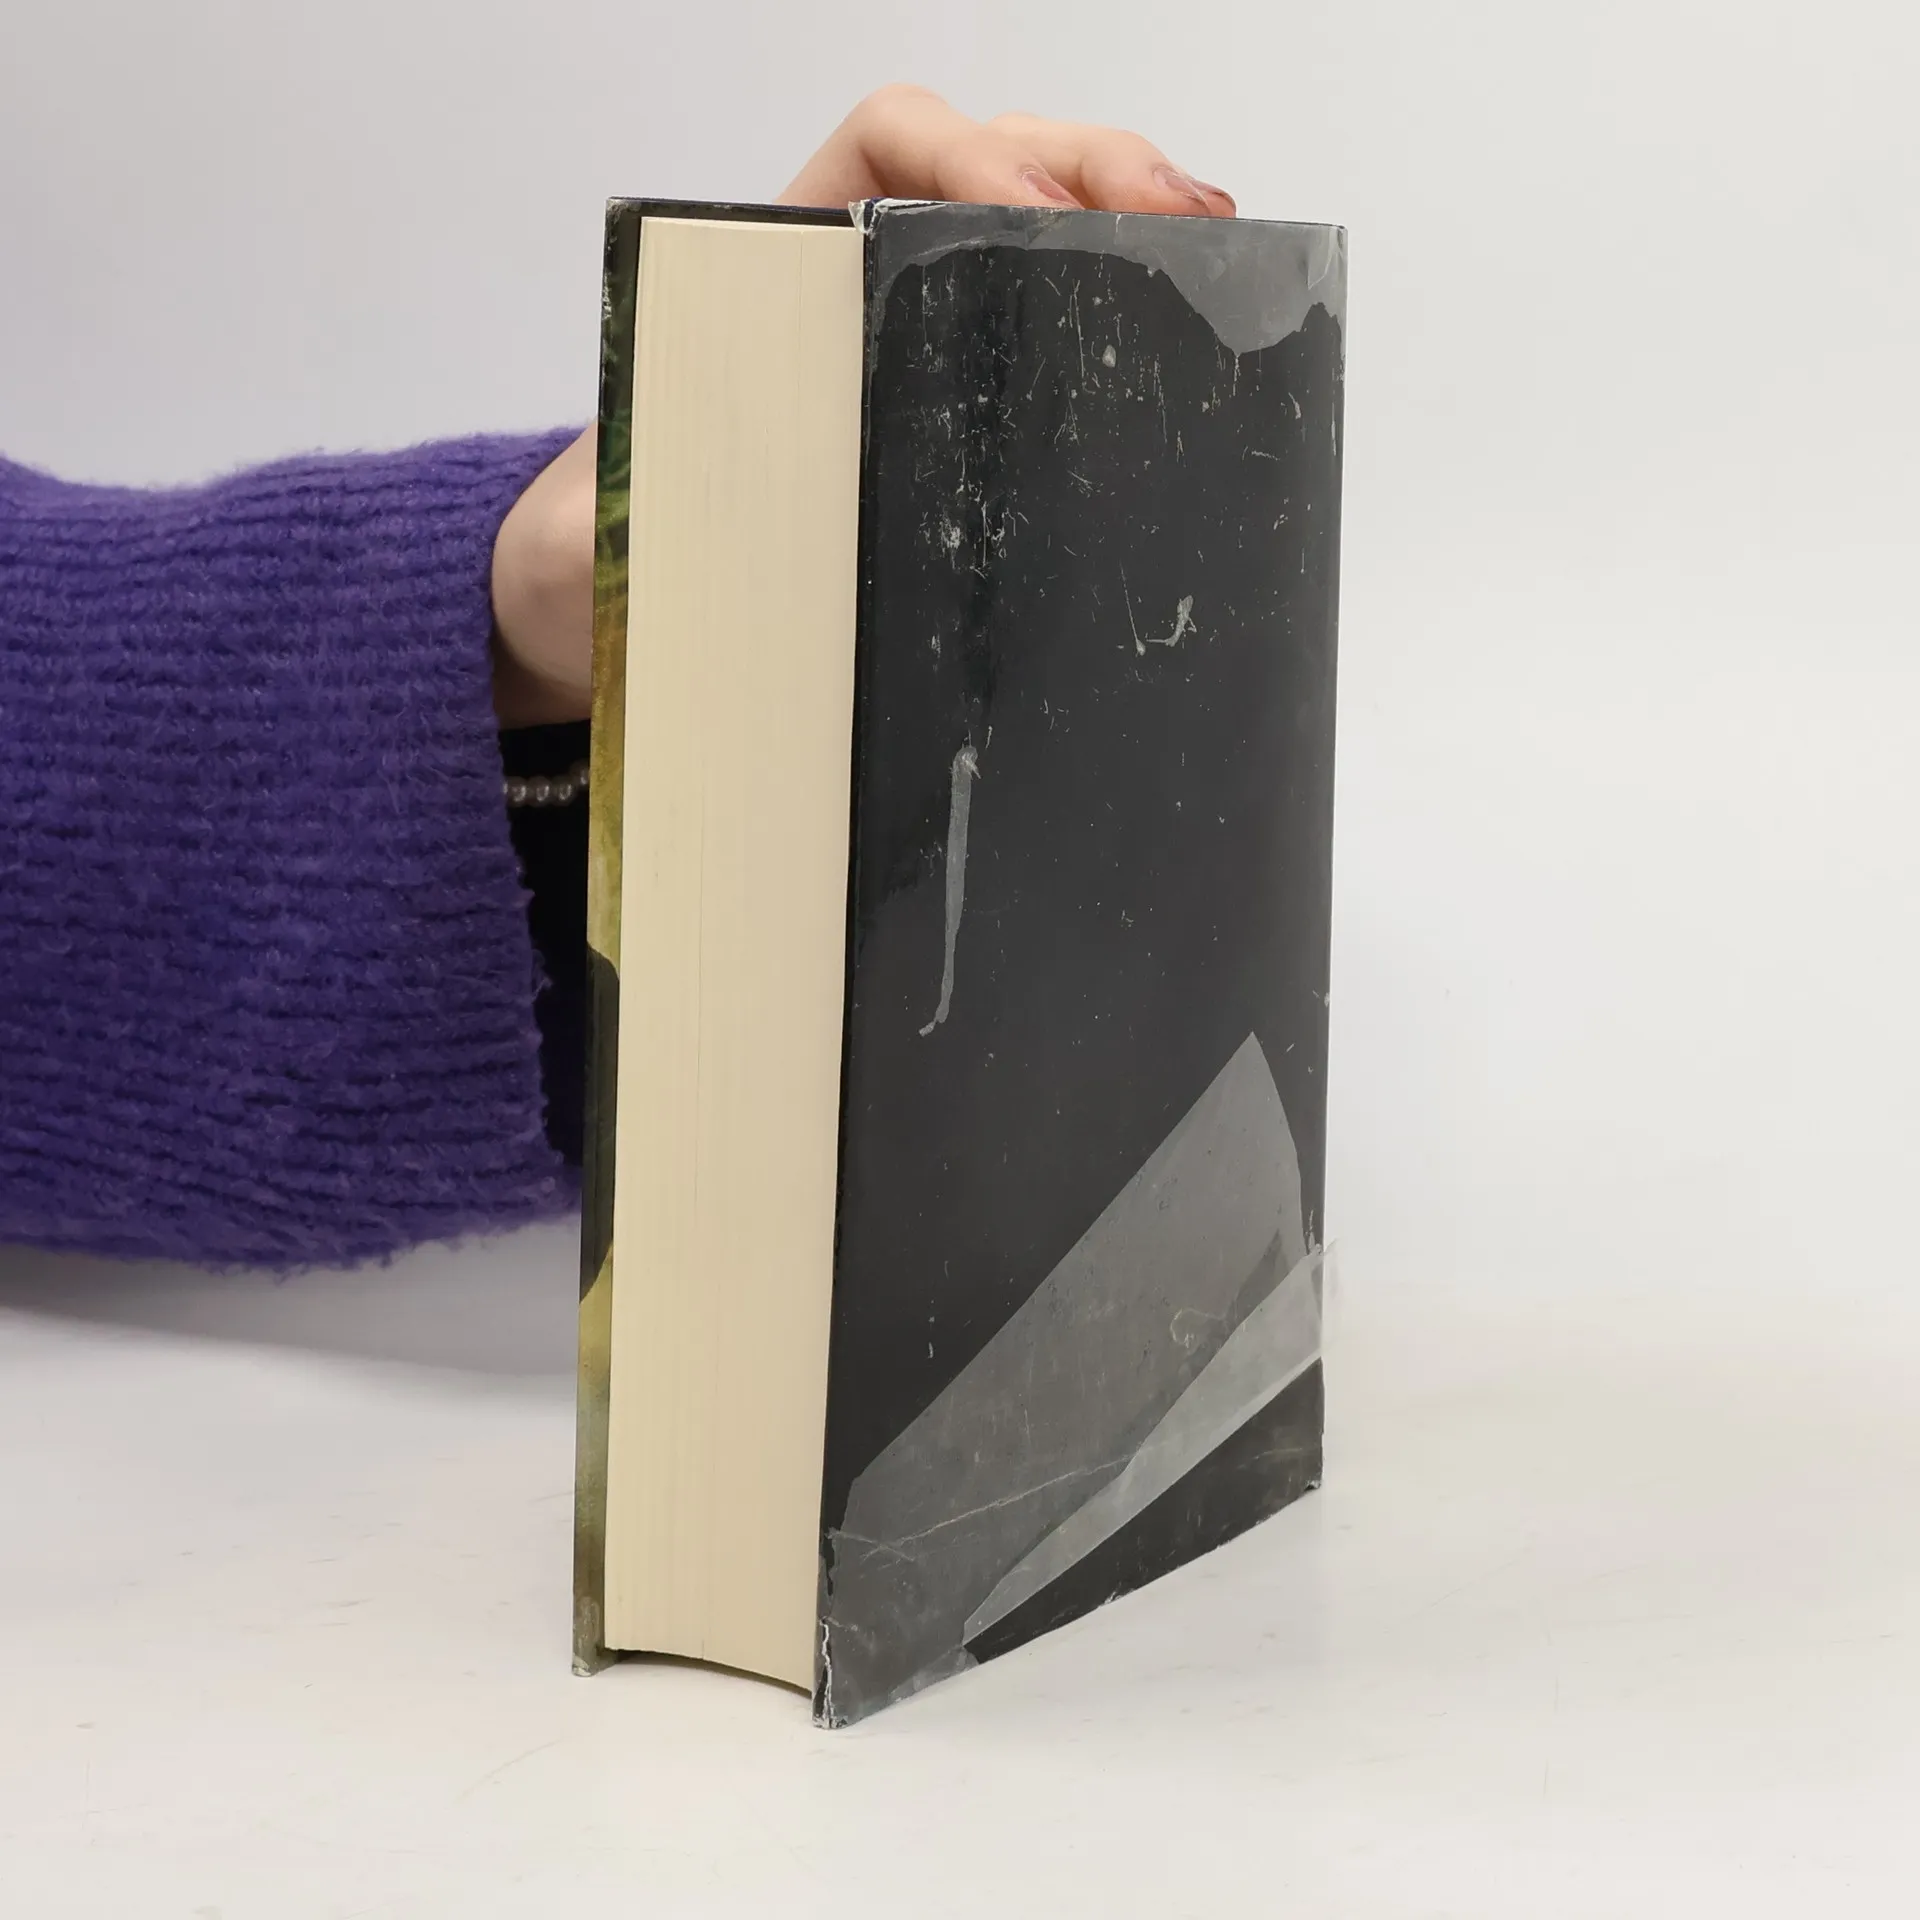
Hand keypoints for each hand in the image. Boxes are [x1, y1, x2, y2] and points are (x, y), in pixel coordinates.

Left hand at [490, 87, 1235, 728]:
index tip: (1026, 217)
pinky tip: (1173, 322)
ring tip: (1211, 241)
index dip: (967, 156)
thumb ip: (621, 515)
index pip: (886, 147)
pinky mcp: (948, 408)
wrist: (593, 608)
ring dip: (1127, 209)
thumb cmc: (596, 555)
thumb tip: (683, 531)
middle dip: (1089, 167)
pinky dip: (1115, 297)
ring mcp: (909, 338)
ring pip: (1034, 217)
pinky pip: (1039, 317)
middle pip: (990, 159)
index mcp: (767, 272)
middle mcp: (851, 284)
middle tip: (1179, 220)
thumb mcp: (597, 530)